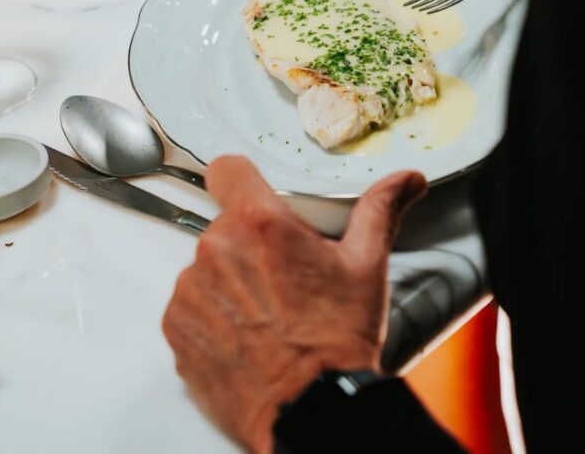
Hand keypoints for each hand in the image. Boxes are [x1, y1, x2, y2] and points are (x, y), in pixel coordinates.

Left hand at [163, 156, 426, 452]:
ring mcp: (191, 290)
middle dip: (249, 243)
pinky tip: (246, 335)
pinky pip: (191, 306)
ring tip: (266, 312)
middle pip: (224, 226)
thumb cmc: (337, 342)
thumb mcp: (366, 267)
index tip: (252, 195)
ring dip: (229, 280)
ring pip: (207, 266)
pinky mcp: (177, 329)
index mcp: (259, 223)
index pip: (226, 170)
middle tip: (281, 275)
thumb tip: (406, 180)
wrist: (313, 415)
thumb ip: (380, 210)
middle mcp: (216, 249)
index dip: (240, 180)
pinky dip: (212, 316)